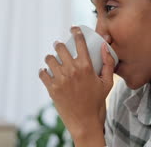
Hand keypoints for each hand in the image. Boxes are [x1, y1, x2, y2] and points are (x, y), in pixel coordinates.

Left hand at [39, 26, 114, 144]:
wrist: (86, 122)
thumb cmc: (98, 102)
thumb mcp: (108, 82)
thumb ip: (108, 63)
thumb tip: (105, 45)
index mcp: (87, 67)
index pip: (79, 42)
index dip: (76, 32)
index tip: (74, 29)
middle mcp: (72, 71)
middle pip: (60, 48)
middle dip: (59, 45)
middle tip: (59, 46)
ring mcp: (61, 80)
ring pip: (49, 59)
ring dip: (51, 58)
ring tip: (53, 60)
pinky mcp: (52, 89)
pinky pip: (42, 73)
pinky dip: (43, 72)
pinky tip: (46, 72)